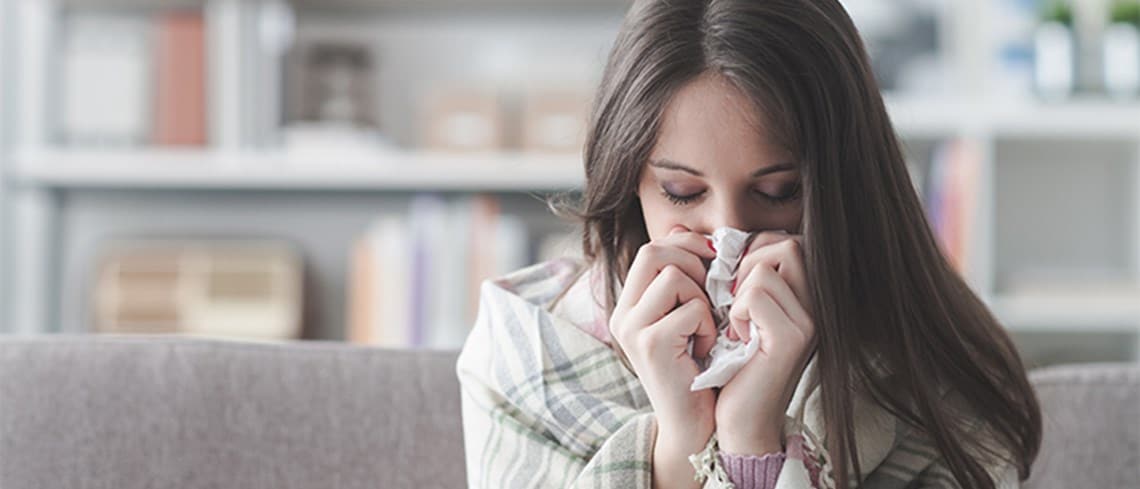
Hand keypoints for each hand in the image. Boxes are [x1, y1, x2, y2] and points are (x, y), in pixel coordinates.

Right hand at [609, 224, 718, 455]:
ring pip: (675, 276)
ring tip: (705, 328)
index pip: (651, 248)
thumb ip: (684, 280)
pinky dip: (708, 326)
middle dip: (694, 262)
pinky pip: (691, 308)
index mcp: (629, 305)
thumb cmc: (699, 370)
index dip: (686, 245)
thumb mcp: (687, 317)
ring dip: (702, 298)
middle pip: (655, 252)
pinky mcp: (650, 344)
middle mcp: (622, 314)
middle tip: (712, 291)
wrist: (694, 425)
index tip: (713, 261)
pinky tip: (706, 349)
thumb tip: (692, 234)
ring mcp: (632, 329)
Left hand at [714, 231, 816, 455]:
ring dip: (738, 293)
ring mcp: (809, 322)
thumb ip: (734, 275)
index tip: (734, 285)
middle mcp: (817, 306)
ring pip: (765, 268)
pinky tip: (737, 338)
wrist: (739, 421)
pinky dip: (736, 313)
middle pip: (785, 244)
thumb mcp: (734, 313)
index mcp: (805, 297)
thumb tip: (696, 234)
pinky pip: (756, 295)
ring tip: (736, 325)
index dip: (753, 252)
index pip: (786, 241)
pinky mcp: (792, 339)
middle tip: (733, 302)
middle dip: (747, 265)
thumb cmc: (732, 366)